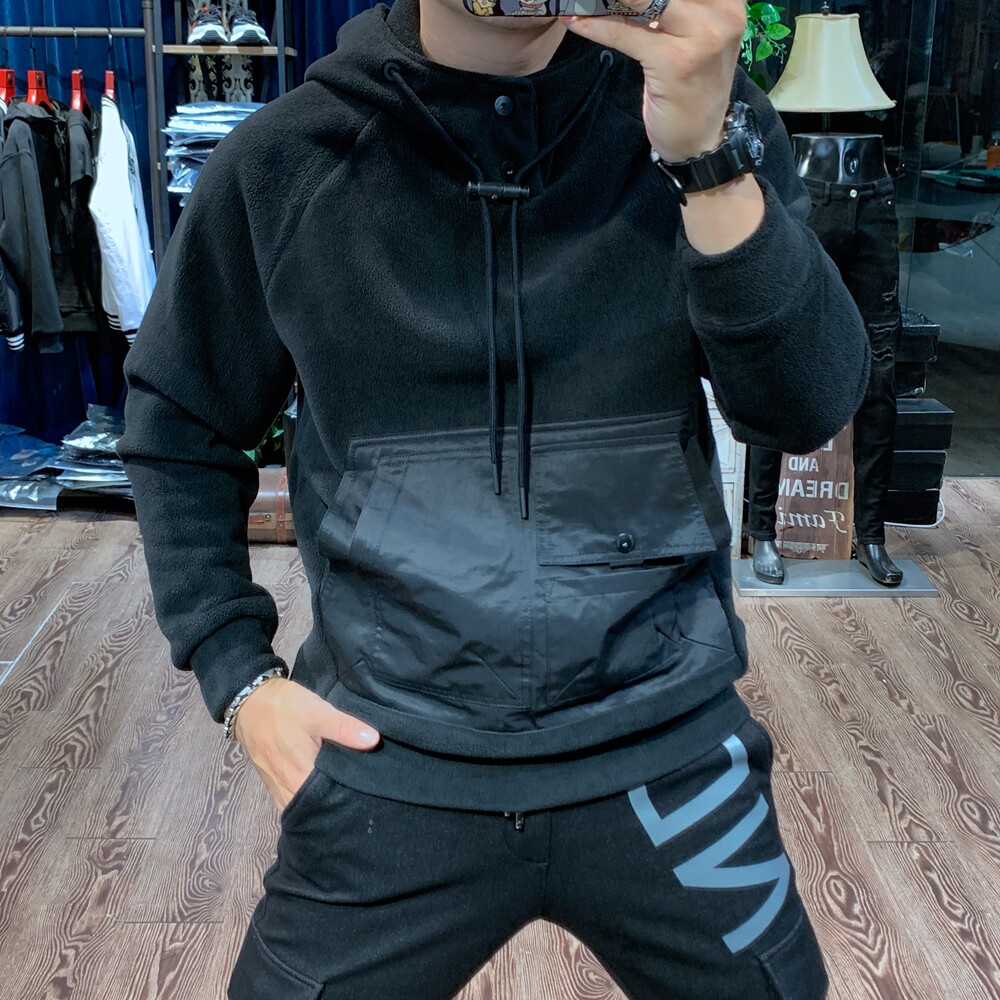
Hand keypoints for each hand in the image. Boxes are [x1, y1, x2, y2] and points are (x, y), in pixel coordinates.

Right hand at [233, 676, 379, 811]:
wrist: (250, 703)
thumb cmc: (285, 708)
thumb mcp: (318, 712)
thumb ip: (345, 728)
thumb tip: (374, 741)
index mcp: (301, 777)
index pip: (329, 802)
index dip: (348, 801)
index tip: (368, 795)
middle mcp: (288, 790)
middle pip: (316, 809)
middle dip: (336, 805)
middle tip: (362, 796)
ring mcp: (278, 789)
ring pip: (303, 808)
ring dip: (320, 805)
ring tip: (343, 797)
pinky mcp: (273, 784)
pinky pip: (291, 802)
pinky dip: (306, 802)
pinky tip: (321, 793)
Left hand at [561, 0, 746, 161]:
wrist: (701, 140)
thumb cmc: (692, 88)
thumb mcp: (691, 36)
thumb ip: (671, 8)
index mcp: (727, 0)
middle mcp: (721, 12)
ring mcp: (701, 37)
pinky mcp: (674, 63)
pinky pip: (626, 34)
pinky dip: (596, 26)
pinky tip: (574, 20)